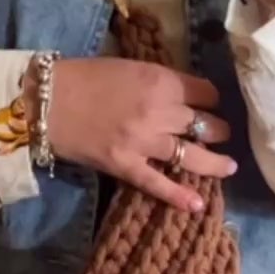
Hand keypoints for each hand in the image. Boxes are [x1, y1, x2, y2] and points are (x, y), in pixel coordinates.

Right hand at [38, 57, 235, 214]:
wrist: (46, 101)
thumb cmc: (83, 77)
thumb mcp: (130, 67)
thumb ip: (159, 82)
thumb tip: (183, 96)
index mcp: (161, 81)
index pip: (205, 92)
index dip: (211, 98)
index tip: (210, 104)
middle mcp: (159, 112)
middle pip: (204, 124)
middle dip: (217, 129)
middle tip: (221, 134)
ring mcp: (143, 143)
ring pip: (192, 155)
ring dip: (215, 163)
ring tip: (228, 166)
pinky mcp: (125, 166)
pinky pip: (158, 184)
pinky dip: (179, 196)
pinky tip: (197, 206)